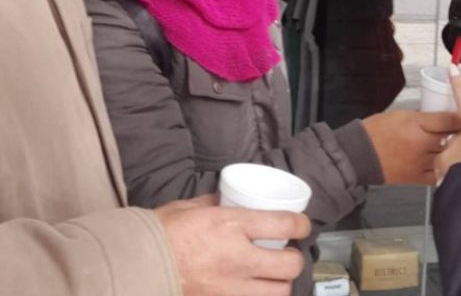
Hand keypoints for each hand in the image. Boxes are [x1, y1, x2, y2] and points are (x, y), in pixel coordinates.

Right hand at [156, 194, 309, 295]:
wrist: (135, 266)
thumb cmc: (161, 233)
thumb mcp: (191, 207)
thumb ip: (216, 202)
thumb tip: (231, 198)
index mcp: (231, 225)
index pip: (283, 224)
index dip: (302, 224)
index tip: (302, 225)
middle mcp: (237, 258)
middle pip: (289, 265)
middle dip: (295, 259)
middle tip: (289, 254)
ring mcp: (230, 288)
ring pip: (278, 293)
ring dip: (281, 285)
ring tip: (275, 277)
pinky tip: (256, 290)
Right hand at [362, 109, 460, 185]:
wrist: (360, 154)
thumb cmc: (376, 132)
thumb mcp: (402, 114)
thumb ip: (424, 116)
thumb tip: (443, 117)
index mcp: (416, 124)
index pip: (447, 119)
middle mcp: (420, 144)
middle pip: (451, 137)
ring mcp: (420, 162)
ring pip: (448, 156)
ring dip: (458, 152)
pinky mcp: (416, 177)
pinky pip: (438, 174)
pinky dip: (447, 169)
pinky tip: (452, 166)